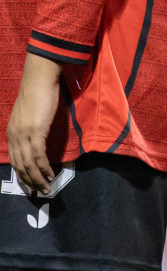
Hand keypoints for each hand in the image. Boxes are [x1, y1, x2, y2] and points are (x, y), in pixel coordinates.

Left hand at [6, 54, 62, 193]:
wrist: (39, 80)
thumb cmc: (38, 93)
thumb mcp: (30, 114)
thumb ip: (31, 126)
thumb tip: (38, 136)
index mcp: (12, 132)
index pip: (14, 159)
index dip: (22, 174)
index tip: (31, 184)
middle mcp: (14, 136)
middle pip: (19, 165)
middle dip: (29, 181)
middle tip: (40, 191)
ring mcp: (24, 134)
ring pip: (28, 164)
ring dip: (37, 178)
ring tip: (47, 187)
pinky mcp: (36, 131)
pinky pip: (38, 155)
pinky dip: (44, 167)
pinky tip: (51, 174)